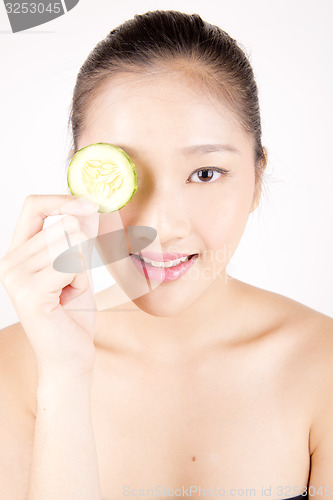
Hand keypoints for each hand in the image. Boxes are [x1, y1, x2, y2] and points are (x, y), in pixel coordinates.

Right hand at [0, 194, 99, 380]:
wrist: (70, 355)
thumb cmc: (72, 313)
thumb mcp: (78, 266)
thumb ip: (79, 236)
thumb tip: (88, 205)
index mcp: (18, 252)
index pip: (33, 206)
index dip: (63, 200)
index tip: (91, 204)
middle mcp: (10, 262)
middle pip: (62, 225)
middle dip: (82, 253)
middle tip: (73, 282)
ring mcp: (16, 277)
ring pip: (70, 244)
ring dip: (81, 270)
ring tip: (69, 292)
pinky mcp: (29, 293)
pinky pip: (70, 265)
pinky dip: (80, 281)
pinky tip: (69, 300)